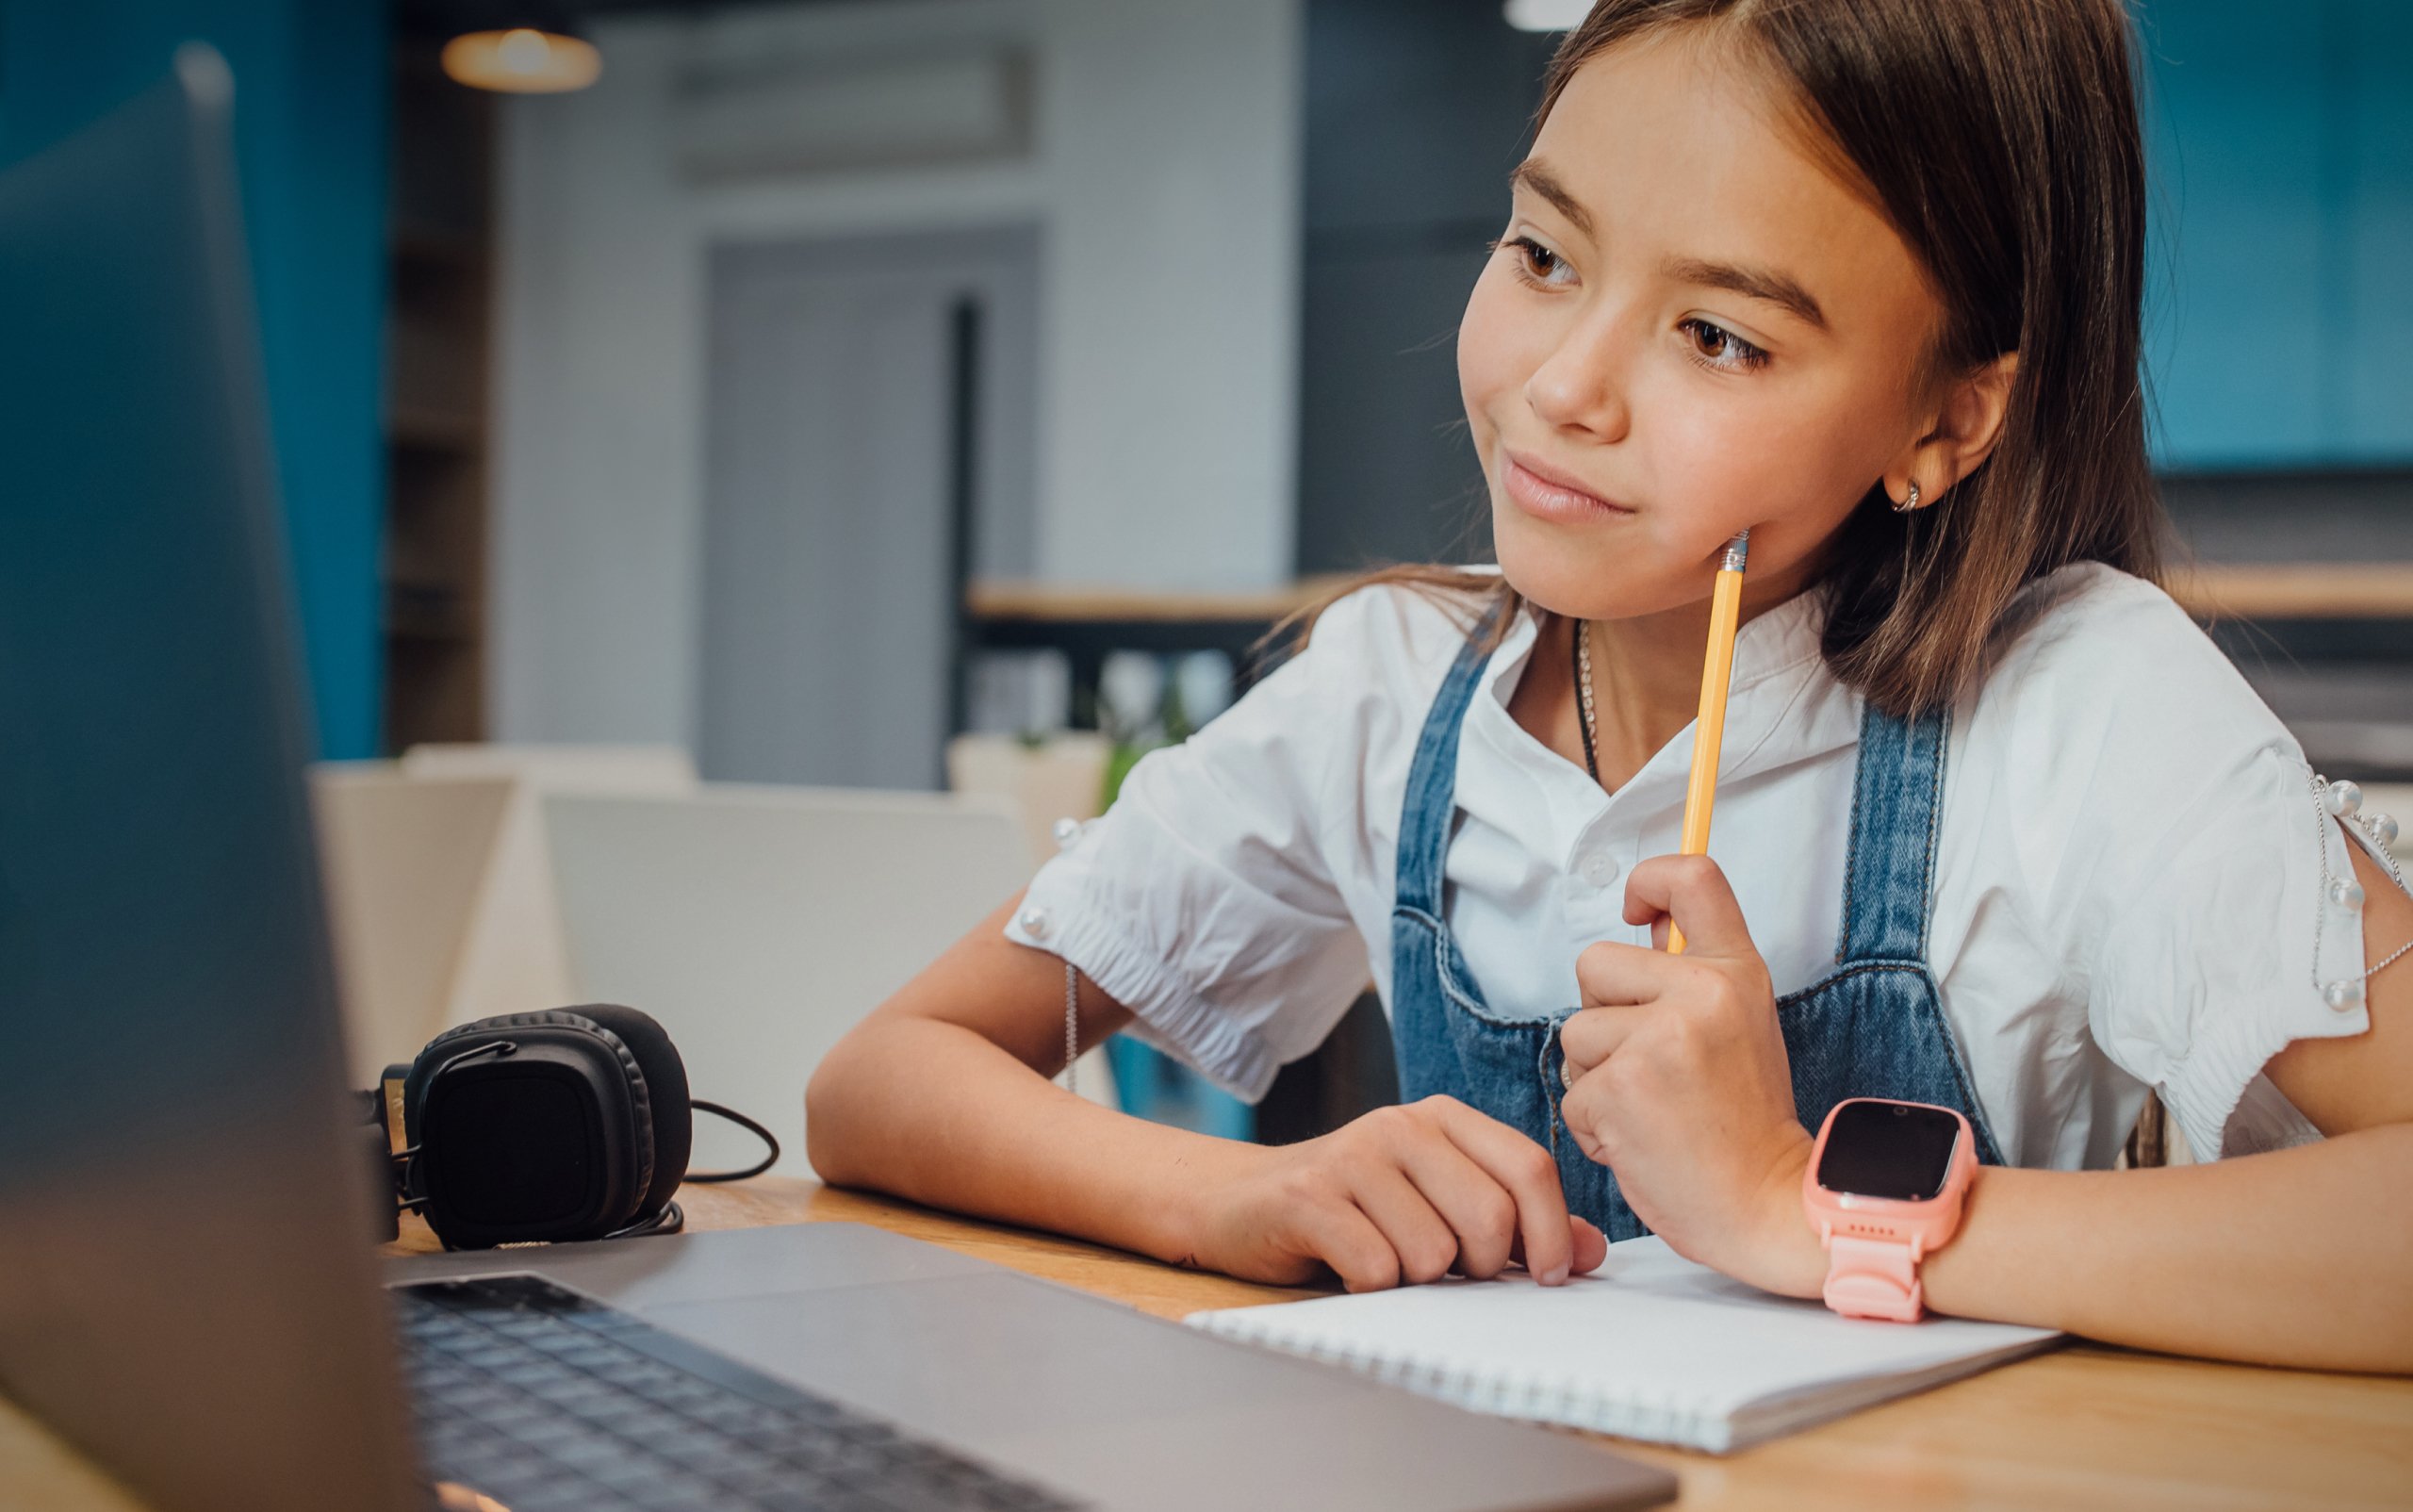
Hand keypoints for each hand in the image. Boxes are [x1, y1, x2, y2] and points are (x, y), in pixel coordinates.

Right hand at [1186, 1095, 1608, 1291]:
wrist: (1238, 1202)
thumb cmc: (1353, 1210)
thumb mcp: (1438, 1204)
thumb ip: (1516, 1222)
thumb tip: (1591, 1251)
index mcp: (1444, 1119)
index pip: (1529, 1168)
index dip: (1552, 1233)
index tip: (1549, 1275)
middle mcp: (1401, 1125)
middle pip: (1489, 1219)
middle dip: (1479, 1269)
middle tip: (1443, 1271)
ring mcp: (1353, 1156)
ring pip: (1432, 1254)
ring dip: (1413, 1281)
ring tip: (1384, 1259)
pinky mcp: (1309, 1196)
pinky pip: (1375, 1268)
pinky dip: (1369, 1287)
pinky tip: (1346, 1266)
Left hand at [1557, 854, 1824, 1297]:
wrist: (1766, 1203)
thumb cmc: (1745, 1123)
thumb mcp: (1741, 1025)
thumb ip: (1693, 974)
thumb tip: (1646, 921)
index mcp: (1735, 971)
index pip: (1692, 877)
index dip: (1649, 879)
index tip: (1635, 909)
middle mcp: (1702, 992)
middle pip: (1594, 963)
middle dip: (1602, 1014)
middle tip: (1652, 1065)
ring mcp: (1660, 1038)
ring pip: (1575, 1032)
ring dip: (1595, 1076)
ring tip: (1651, 1108)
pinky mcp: (1622, 1087)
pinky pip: (1573, 1090)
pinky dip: (1595, 1124)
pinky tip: (1641, 1140)